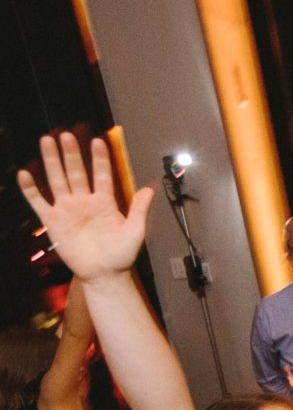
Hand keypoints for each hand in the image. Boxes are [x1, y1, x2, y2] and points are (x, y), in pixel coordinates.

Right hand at [17, 133, 154, 283]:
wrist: (104, 275)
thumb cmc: (121, 255)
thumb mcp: (135, 231)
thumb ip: (139, 209)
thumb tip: (149, 189)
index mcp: (105, 202)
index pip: (101, 175)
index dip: (100, 159)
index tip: (98, 141)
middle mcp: (84, 201)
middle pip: (76, 172)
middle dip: (72, 154)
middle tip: (67, 135)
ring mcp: (67, 209)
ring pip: (57, 180)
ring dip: (52, 162)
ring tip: (47, 141)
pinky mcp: (53, 221)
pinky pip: (39, 202)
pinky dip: (31, 189)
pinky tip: (26, 174)